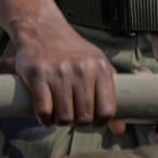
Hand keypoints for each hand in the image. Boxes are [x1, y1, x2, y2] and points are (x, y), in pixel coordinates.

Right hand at [8, 17, 123, 131]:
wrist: (42, 28)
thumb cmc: (73, 51)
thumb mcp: (97, 65)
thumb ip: (109, 94)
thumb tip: (120, 129)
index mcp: (101, 67)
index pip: (107, 109)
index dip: (99, 121)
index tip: (92, 120)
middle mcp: (82, 70)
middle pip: (84, 117)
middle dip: (78, 123)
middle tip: (72, 117)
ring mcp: (59, 72)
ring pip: (63, 117)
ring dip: (60, 122)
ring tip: (58, 116)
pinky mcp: (37, 75)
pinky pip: (43, 111)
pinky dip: (44, 119)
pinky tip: (45, 115)